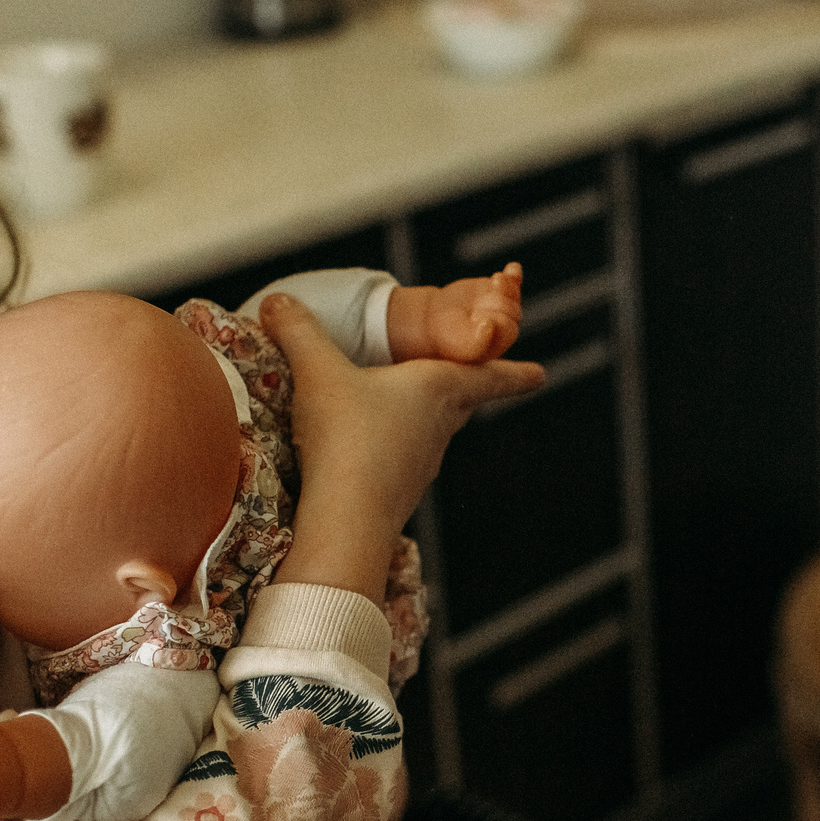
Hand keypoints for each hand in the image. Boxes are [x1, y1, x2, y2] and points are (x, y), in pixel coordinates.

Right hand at [258, 291, 542, 598]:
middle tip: (482, 382)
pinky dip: (396, 449)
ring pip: (435, 434)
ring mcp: (422, 464)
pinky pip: (404, 461)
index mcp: (437, 390)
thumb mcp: (318, 372)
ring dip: (430, 420)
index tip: (541, 374)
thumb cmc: (347, 436)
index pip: (488, 376)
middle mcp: (439, 428)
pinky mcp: (399, 492)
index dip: (513, 372)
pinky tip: (372, 452)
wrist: (348, 519)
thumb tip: (277, 301)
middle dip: (472, 389)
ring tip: (415, 411)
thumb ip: (299, 332)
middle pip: (464, 404)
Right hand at [388, 262, 524, 363]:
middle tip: (474, 309)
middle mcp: (504, 327)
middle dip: (495, 304)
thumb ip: (477, 341)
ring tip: (495, 282)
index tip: (475, 318)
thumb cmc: (447, 337)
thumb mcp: (459, 344)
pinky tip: (513, 269)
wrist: (434, 322)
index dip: (494, 319)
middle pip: (511, 310)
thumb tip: (489, 326)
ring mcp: (502, 307)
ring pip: (512, 294)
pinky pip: (511, 282)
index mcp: (499, 343)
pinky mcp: (496, 290)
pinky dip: (513, 275)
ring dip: (504, 287)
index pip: (508, 327)